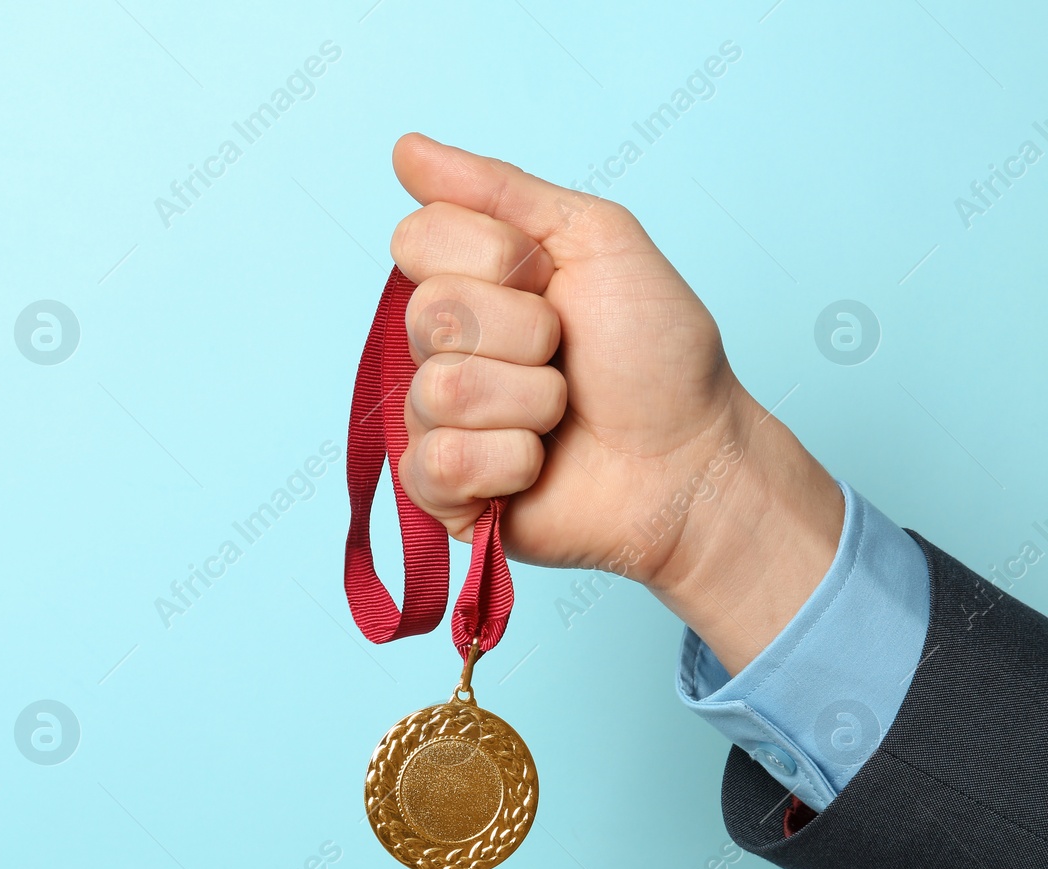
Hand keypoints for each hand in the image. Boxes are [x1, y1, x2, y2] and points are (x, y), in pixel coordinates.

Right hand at [389, 134, 842, 672]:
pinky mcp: (440, 492)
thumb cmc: (655, 355)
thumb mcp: (595, 238)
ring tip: (562, 415)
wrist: (691, 458)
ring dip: (530, 402)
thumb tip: (406, 149)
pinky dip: (510, 462)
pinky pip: (439, 462)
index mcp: (468, 280)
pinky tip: (538, 466)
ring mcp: (435, 420)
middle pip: (426, 314)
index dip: (496, 258)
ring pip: (441, 391)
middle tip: (565, 354)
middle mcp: (440, 346)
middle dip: (524, 332)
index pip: (416, 238)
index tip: (552, 280)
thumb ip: (499, 190)